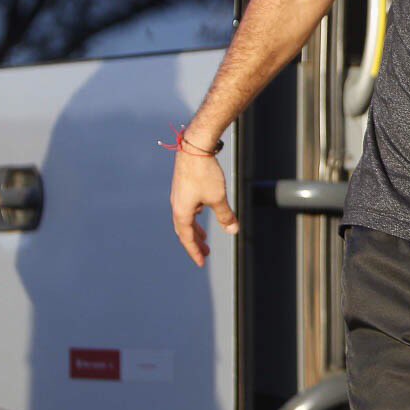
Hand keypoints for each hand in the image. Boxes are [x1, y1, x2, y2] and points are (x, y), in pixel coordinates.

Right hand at [170, 149, 237, 266]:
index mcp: (182, 212)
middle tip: (205, 253)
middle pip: (185, 230)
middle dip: (195, 243)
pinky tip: (202, 212)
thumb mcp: (218, 198)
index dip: (195, 252)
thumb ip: (225, 216)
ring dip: (195, 229)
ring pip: (186, 218)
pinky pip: (187, 207)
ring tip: (204, 237)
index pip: (187, 239)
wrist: (194, 146)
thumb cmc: (204, 173)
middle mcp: (177, 205)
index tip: (201, 262)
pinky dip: (195, 216)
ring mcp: (178, 195)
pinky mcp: (183, 185)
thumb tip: (233, 231)